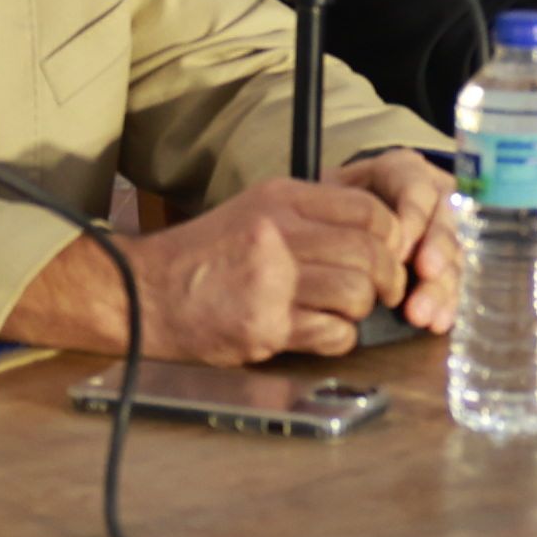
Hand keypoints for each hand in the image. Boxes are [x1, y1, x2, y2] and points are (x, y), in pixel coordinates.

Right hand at [11, 169, 448, 365]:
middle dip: (388, 276)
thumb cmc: (204, 254)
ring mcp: (271, 283)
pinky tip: (322, 331)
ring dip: (362, 308)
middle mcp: (278, 236)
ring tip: (345, 310)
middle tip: (383, 288)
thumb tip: (379, 231)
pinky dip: (339, 337)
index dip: (393, 234)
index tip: (392, 250)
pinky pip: (333, 333)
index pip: (368, 210)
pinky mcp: (265, 328)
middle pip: (371, 253)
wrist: (143, 292)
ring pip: (357, 294)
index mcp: (281, 200)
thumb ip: (311, 214)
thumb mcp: (255, 210)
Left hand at [345, 149, 463, 325]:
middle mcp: (432, 197)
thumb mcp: (329, 195)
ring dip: (441, 286)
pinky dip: (446, 304)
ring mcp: (443, 232)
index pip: (417, 188)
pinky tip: (438, 321)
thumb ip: (340, 210)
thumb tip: (350, 245)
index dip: (413, 218)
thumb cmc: (329, 207)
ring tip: (424, 314)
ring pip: (453, 255)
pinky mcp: (447, 263)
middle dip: (436, 253)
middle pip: (443, 222)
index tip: (398, 251)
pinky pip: (454, 282)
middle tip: (425, 275)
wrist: (334, 224)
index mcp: (403, 172)